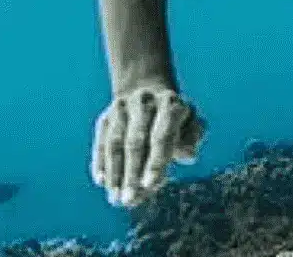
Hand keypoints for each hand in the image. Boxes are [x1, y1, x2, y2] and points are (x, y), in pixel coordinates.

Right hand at [90, 85, 204, 205]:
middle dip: (131, 173)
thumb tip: (188, 157)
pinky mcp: (106, 116)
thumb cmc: (176, 118)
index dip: (155, 161)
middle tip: (129, 201)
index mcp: (169, 104)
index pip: (161, 135)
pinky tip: (102, 182)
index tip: (149, 186)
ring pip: (115, 143)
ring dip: (114, 172)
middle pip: (135, 141)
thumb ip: (192, 139)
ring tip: (115, 198)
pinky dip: (100, 162)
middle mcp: (144, 102)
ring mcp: (122, 107)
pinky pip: (101, 141)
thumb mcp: (191, 123)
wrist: (149, 91)